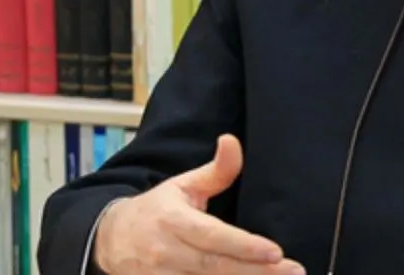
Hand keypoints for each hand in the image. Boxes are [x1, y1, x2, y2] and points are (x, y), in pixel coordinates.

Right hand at [93, 134, 303, 274]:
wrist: (109, 240)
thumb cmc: (155, 210)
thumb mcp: (183, 185)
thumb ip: (215, 171)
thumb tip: (232, 141)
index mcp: (173, 220)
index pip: (212, 236)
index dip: (244, 246)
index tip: (275, 252)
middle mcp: (166, 252)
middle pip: (215, 267)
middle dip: (256, 272)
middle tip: (293, 271)